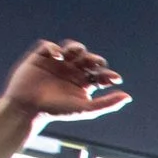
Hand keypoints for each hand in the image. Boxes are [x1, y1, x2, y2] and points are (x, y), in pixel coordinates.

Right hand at [0, 41, 129, 119]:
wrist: (28, 109)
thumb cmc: (57, 111)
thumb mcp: (85, 109)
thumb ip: (107, 104)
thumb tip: (128, 96)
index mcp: (84, 82)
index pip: (100, 73)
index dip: (108, 74)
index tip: (114, 79)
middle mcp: (72, 70)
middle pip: (88, 59)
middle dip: (93, 59)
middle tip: (95, 64)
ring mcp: (57, 62)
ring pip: (71, 49)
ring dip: (77, 48)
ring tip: (78, 53)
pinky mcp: (40, 57)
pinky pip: (48, 46)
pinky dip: (54, 48)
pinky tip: (58, 57)